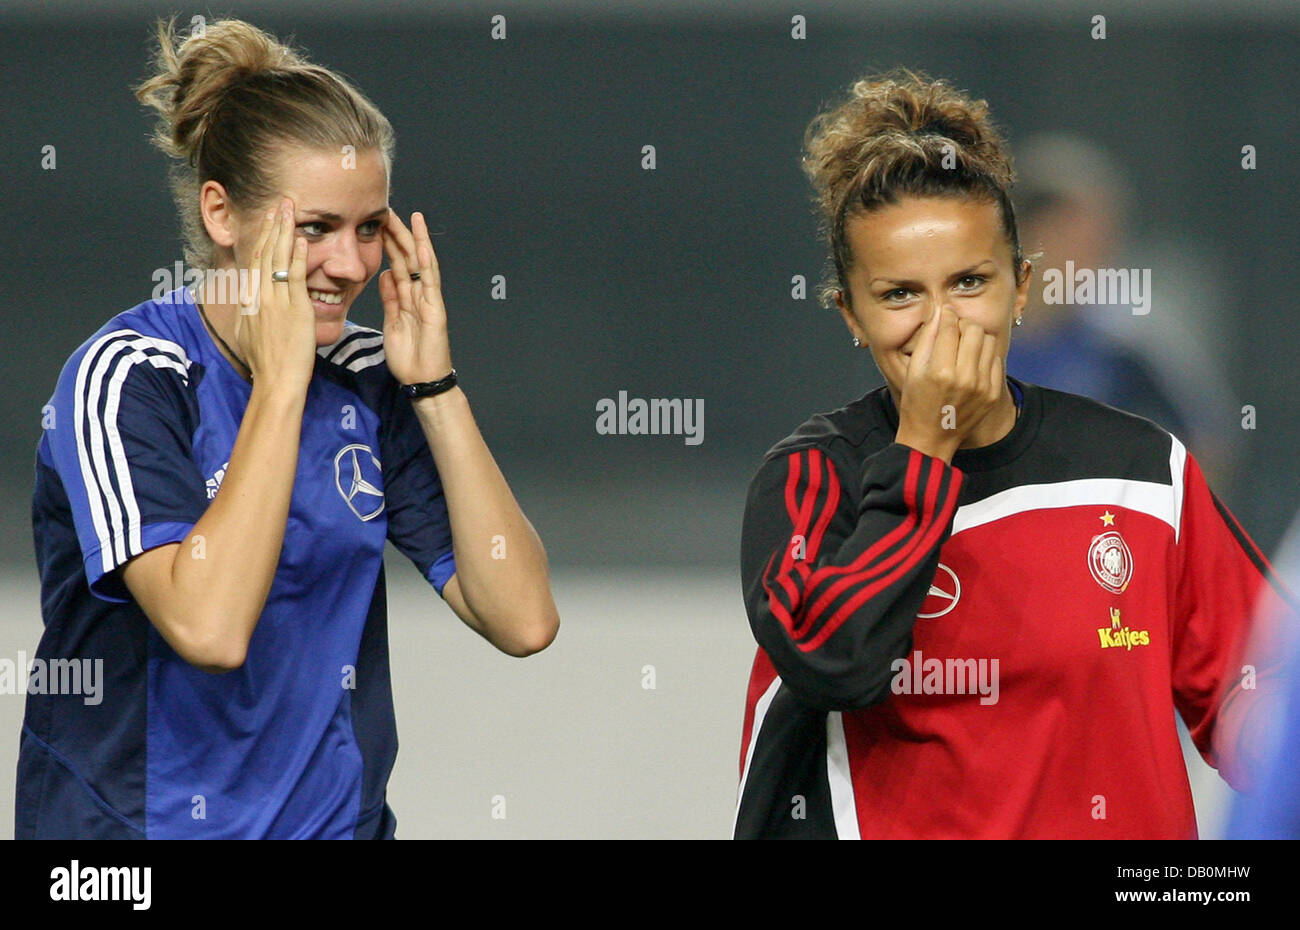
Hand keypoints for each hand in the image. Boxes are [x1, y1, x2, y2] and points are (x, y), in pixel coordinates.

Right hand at [233, 197, 315, 388]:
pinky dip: (298, 257)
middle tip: (279, 204)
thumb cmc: (268, 365)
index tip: (268, 221)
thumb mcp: (251, 335)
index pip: (256, 262)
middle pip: (265, 253)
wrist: (276, 381)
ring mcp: (276, 302)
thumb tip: (249, 308)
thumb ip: (252, 317)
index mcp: (251, 302)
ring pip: (278, 259)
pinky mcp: (294, 310)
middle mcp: (260, 297)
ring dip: (284, 232)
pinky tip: (301, 240)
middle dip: (273, 226)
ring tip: (289, 210)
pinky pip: (295, 277)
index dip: (263, 238)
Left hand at [379, 209, 452, 384]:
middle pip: (408, 258)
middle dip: (398, 234)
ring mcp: (429, 300)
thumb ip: (390, 298)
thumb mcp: (392, 322)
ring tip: (410, 217)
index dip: (388, 244)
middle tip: (388, 211)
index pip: (397, 264)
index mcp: (407, 298)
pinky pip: (430, 281)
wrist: (421, 379)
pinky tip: (422, 244)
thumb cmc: (408, 357)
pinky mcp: (435, 308)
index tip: (376, 224)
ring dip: (416, 240)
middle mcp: (419, 295)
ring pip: (421, 264)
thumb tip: (384, 275)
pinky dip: (427, 261)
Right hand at [895, 304, 1002, 461]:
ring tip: (964, 348)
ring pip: (988, 341)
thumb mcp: (914, 369)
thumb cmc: (917, 404)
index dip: (947, 315)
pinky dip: (984, 356)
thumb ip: (928, 337)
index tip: (945, 313)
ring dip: (976, 339)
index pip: (951, 326)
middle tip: (955, 332)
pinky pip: (996, 359)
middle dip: (963, 325)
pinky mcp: (993, 393)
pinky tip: (971, 364)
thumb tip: (941, 311)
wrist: (931, 438)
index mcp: (941, 371)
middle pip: (974, 329)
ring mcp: (983, 386)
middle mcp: (965, 377)